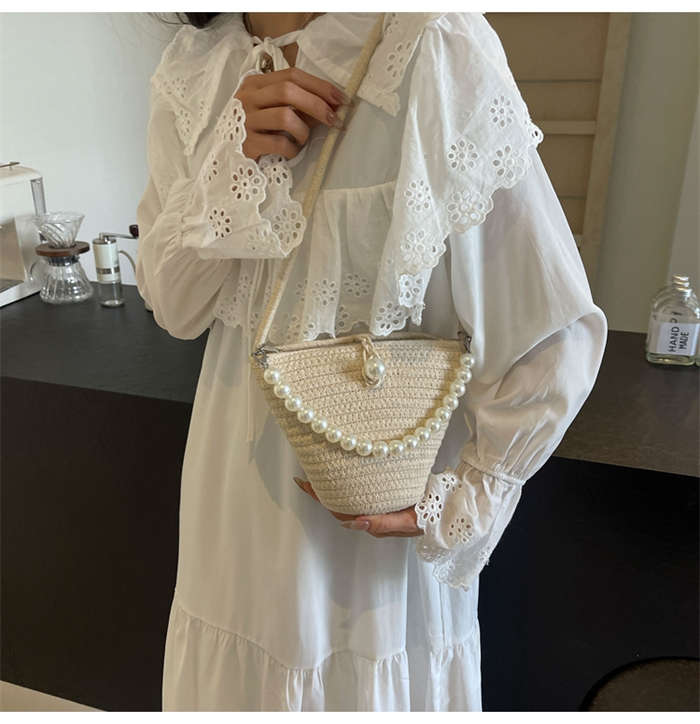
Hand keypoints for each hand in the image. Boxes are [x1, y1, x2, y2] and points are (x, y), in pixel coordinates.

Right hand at [235, 67, 350, 160]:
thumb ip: (296, 104)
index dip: (320, 86)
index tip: (341, 99)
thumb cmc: (257, 131)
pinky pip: (280, 143)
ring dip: (303, 130)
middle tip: (335, 120)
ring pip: (285, 116)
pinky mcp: (247, 144)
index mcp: (255, 83)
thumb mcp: (273, 110)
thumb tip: (330, 106)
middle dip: (317, 104)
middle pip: (288, 91)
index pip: (292, 75)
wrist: (228, 157)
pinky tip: (291, 152)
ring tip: (302, 140)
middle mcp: (248, 98)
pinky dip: (293, 149)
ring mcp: (245, 120)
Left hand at [294, 477, 423, 537]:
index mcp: (373, 523)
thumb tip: (355, 522)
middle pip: (338, 505)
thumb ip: (383, 523)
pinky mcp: (384, 498)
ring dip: (331, 488)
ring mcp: (377, 508)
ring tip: (317, 474)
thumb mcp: (408, 521)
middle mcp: (371, 517)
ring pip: (347, 499)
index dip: (320, 498)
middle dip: (320, 492)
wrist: (450, 508)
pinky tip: (343, 475)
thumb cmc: (430, 516)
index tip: (305, 483)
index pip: (339, 511)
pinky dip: (347, 484)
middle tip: (303, 476)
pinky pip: (359, 493)